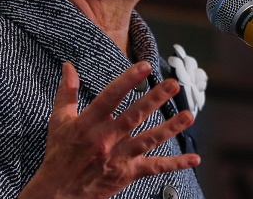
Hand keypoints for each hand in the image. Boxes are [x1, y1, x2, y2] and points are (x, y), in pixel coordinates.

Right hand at [18, 61, 199, 198]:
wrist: (58, 192)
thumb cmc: (60, 153)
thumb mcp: (59, 121)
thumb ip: (67, 92)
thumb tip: (69, 66)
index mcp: (88, 123)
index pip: (110, 97)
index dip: (127, 80)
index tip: (143, 65)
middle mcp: (105, 139)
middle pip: (134, 116)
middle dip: (155, 99)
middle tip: (174, 84)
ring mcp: (118, 157)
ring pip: (148, 140)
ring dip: (170, 128)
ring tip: (189, 116)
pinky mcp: (127, 173)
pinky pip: (154, 167)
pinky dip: (175, 164)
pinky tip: (194, 158)